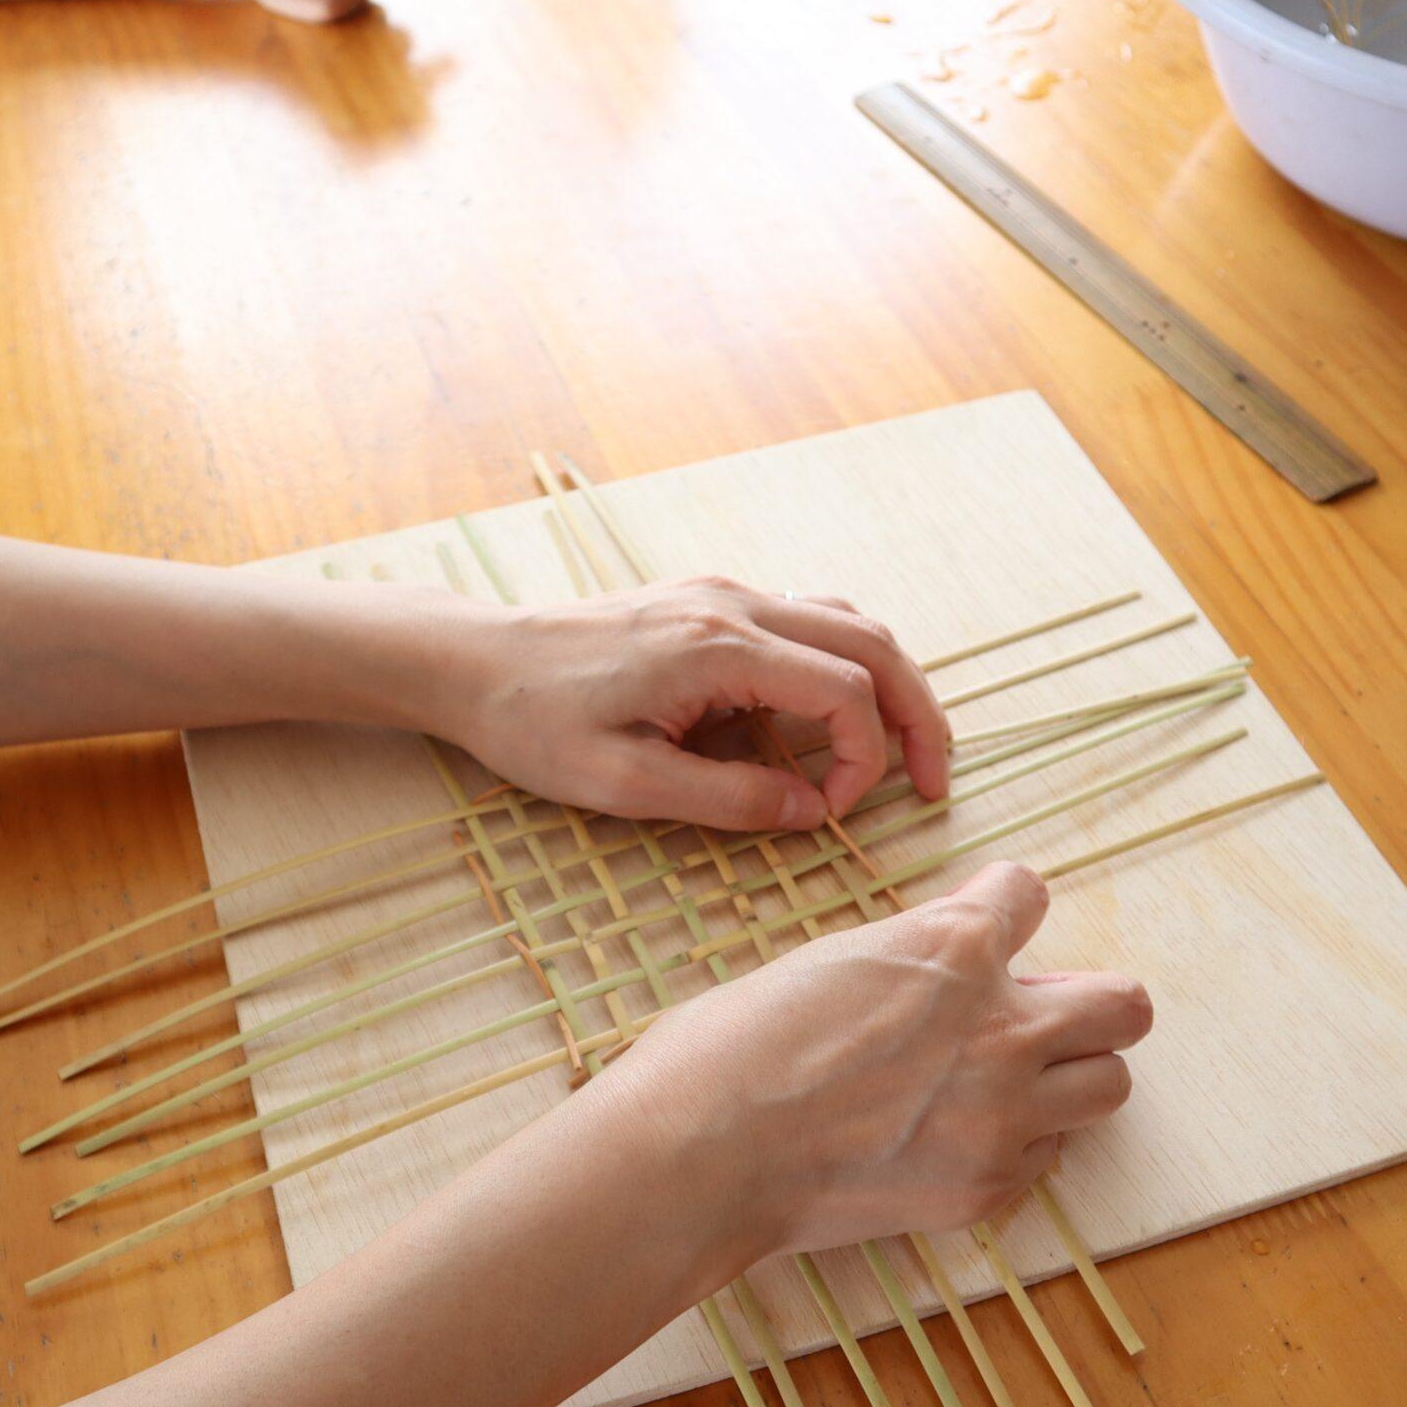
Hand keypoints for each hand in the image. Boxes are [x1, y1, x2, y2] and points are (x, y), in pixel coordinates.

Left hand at [438, 576, 951, 831]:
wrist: (471, 659)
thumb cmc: (533, 722)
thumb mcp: (623, 784)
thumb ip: (727, 798)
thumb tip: (810, 810)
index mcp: (718, 647)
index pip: (845, 692)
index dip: (868, 758)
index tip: (836, 813)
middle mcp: (734, 604)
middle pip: (871, 644)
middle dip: (917, 714)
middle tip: (935, 782)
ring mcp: (723, 593)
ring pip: (846, 623)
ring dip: (888, 682)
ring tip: (903, 750)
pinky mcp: (707, 600)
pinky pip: (805, 620)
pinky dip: (843, 664)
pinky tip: (837, 714)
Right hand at [600, 863, 1149, 1256]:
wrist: (701, 1154)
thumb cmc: (733, 1046)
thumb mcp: (829, 960)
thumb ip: (911, 958)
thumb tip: (942, 971)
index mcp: (953, 946)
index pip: (1030, 895)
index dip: (1003, 908)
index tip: (987, 927)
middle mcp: (1001, 1027)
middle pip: (1125, 1006)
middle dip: (1084, 1003)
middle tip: (1026, 1015)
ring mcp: (1002, 1115)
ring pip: (1109, 1085)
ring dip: (1067, 1076)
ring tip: (1005, 1082)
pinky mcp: (985, 1186)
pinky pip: (1047, 1156)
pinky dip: (1019, 1142)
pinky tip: (958, 1136)